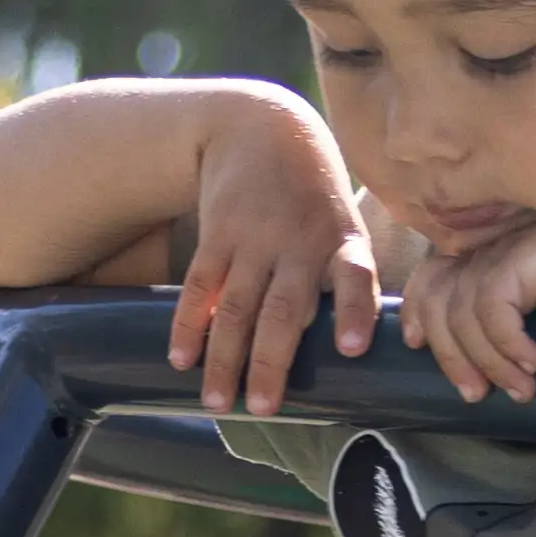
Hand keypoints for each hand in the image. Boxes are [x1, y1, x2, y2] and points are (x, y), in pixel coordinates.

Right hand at [172, 100, 385, 416]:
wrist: (261, 127)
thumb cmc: (313, 197)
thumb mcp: (343, 223)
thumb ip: (344, 281)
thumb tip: (348, 358)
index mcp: (341, 242)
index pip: (354, 277)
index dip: (355, 311)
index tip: (352, 348)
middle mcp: (299, 242)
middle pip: (283, 310)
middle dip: (270, 362)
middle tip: (262, 409)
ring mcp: (254, 238)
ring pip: (237, 307)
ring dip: (223, 358)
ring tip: (217, 403)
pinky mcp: (217, 233)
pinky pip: (200, 286)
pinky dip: (189, 325)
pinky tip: (180, 360)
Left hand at [379, 209, 535, 408]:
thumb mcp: (534, 317)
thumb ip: (501, 325)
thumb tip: (474, 375)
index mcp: (484, 260)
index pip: (428, 278)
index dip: (414, 312)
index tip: (415, 349)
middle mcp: (488, 252)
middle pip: (437, 303)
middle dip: (450, 357)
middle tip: (475, 396)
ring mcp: (504, 251)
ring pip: (464, 315)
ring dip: (489, 362)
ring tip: (520, 390)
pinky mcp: (524, 258)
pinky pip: (493, 308)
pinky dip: (508, 344)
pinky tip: (534, 364)